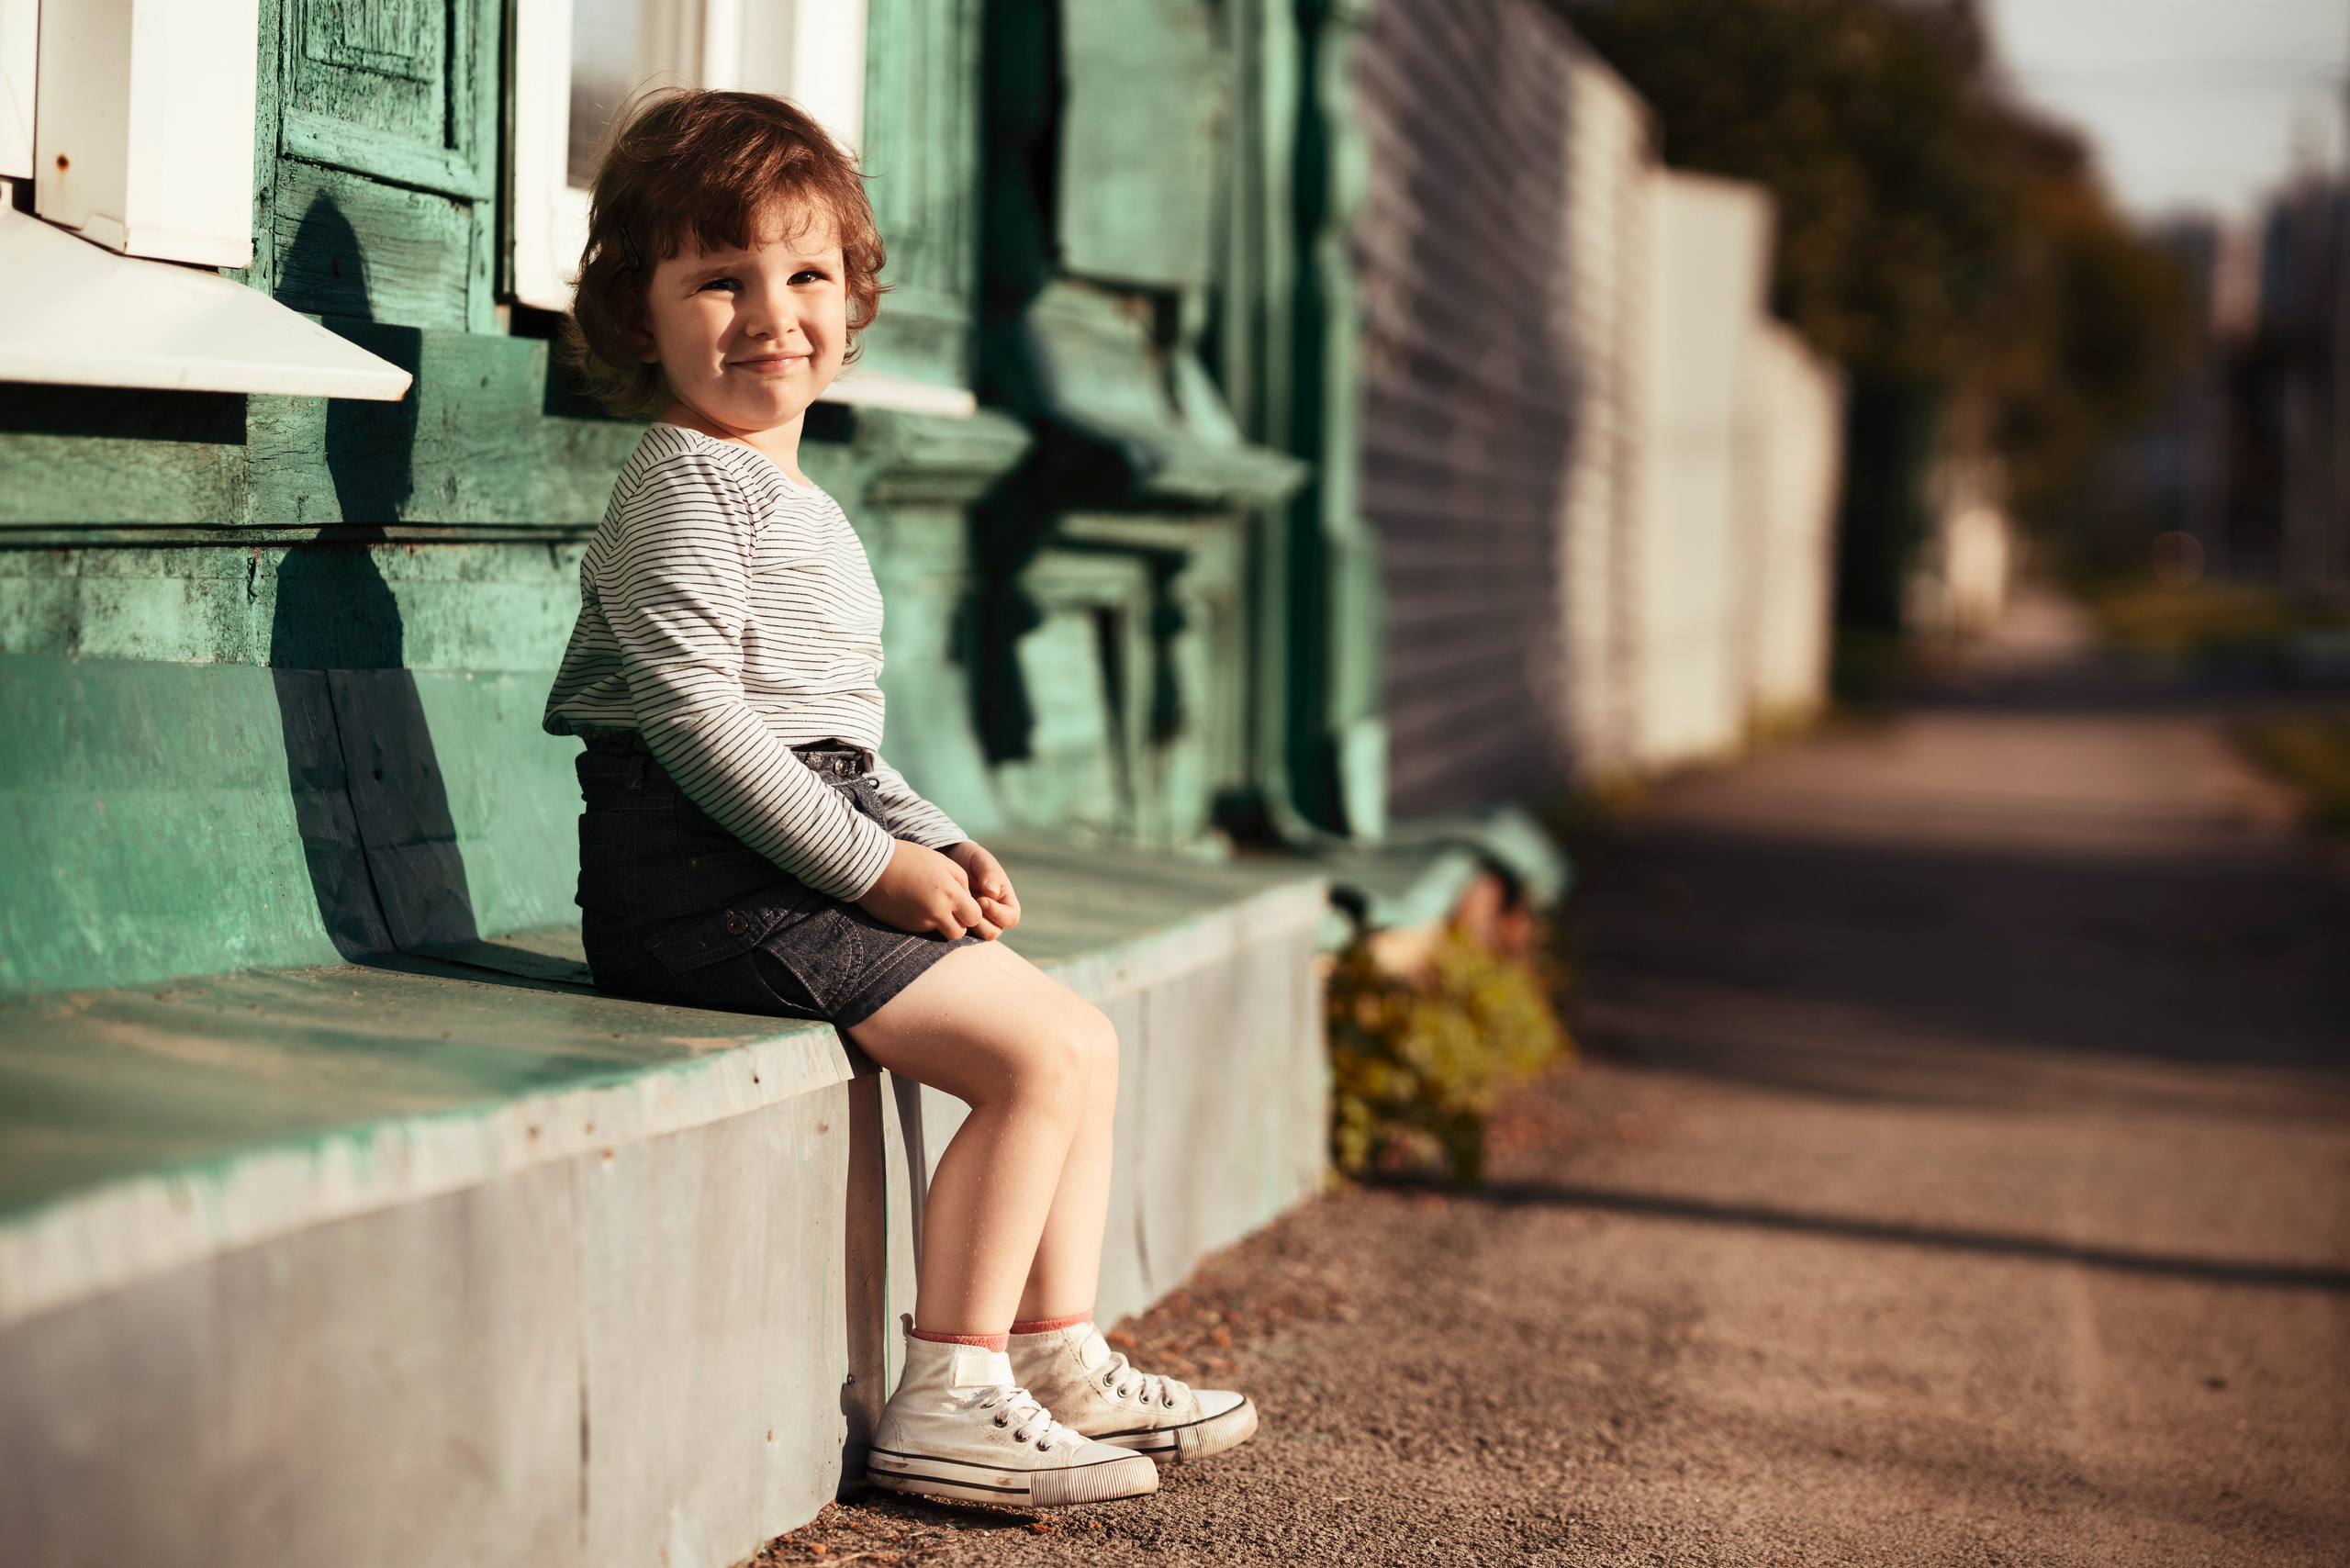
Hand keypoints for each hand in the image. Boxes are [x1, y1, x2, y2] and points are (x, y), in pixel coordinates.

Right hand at [854, 839, 983, 938]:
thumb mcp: (942, 862)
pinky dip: (923, 922)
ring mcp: (919, 923)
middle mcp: (936, 913)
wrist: (872, 867)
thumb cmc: (909, 858)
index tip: (964, 903)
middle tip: (950, 908)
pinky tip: (914, 906)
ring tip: (929, 904)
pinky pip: (922, 931)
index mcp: (949, 894)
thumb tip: (968, 901)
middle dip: (958, 923)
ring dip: (941, 924)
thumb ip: (961, 882)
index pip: (975, 917)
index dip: (972, 912)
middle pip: (959, 932)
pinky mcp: (905, 928)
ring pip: (941, 933)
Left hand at [944, 841, 1020, 940]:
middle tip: (969, 905)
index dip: (998, 913)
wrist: (949, 859)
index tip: (982, 899)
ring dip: (969, 924)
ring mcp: (978, 920)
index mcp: (1005, 900)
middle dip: (982, 921)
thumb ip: (989, 873)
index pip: (1011, 918)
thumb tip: (994, 892)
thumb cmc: (970, 858)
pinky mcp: (962, 923)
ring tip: (959, 907)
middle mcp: (994, 914)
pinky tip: (949, 910)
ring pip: (978, 936)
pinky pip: (961, 933)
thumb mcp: (981, 860)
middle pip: (995, 931)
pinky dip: (956, 925)